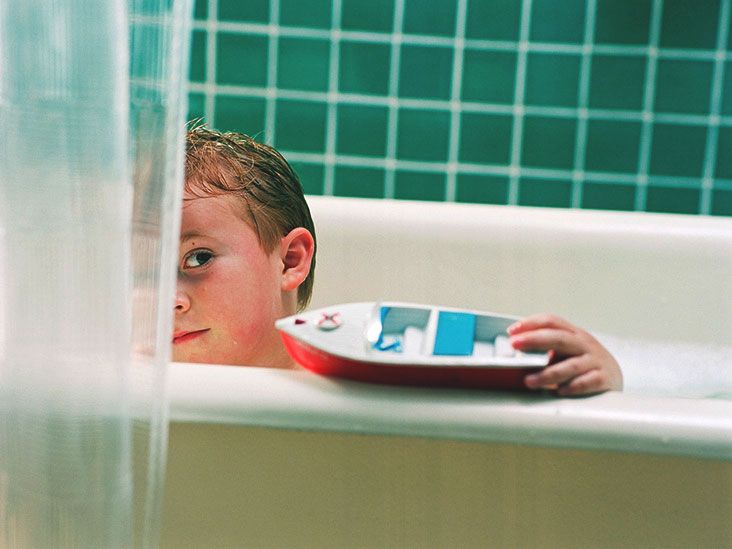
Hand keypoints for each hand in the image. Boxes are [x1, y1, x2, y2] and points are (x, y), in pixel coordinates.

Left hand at [507, 314, 622, 395]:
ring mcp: (595, 361)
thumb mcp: (566, 349)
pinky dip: (570, 387)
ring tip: (529, 381)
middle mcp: (585, 344)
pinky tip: (557, 392)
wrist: (613, 377)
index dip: (531, 323)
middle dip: (534, 340)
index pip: (552, 321)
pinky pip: (585, 383)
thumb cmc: (581, 362)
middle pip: (559, 338)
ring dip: (547, 374)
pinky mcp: (603, 379)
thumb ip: (546, 347)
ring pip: (570, 366)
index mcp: (573, 333)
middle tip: (515, 345)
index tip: (512, 331)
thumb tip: (515, 353)